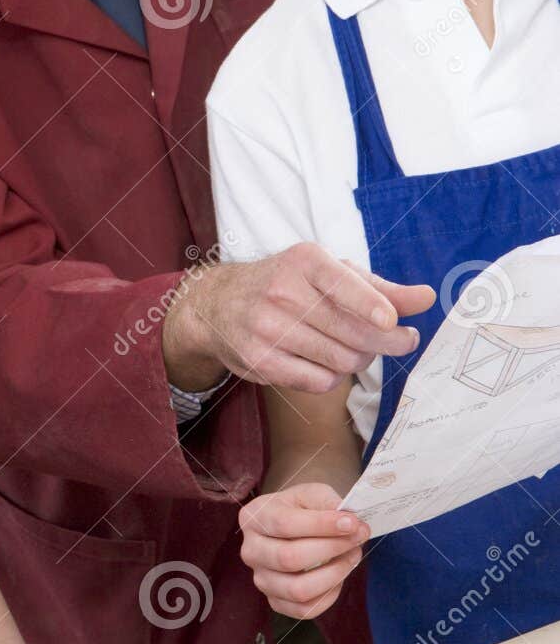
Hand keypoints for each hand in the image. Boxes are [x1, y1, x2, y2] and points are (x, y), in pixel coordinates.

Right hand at [163, 245, 434, 394]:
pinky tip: (323, 360)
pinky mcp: (260, 362)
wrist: (217, 305)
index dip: (370, 305)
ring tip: (353, 346)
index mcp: (304, 261)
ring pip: (340, 359)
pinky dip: (332, 376)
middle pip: (352, 331)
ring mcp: (268, 329)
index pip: (341, 284)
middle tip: (403, 340)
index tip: (392, 320)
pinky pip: (319, 381)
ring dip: (358, 358)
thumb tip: (427, 298)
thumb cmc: (287, 283)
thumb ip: (380, 287)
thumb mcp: (329, 273)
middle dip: (387, 341)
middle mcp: (282, 292)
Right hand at [239, 482, 369, 618]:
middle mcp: (250, 550)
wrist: (291, 527)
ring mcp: (261, 579)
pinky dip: (328, 596)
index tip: (352, 523)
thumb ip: (330, 503)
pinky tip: (339, 577)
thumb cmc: (301, 508)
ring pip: (297, 589)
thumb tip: (352, 523)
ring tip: (352, 556)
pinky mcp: (275, 601)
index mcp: (254, 517)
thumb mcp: (312, 494)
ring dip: (334, 574)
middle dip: (331, 549)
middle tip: (357, 538)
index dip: (322, 525)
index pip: (285, 524)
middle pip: (289, 558)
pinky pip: (303, 610)